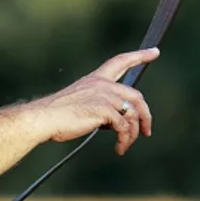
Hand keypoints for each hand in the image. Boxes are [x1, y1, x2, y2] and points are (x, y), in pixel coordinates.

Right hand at [29, 47, 158, 154]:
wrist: (45, 118)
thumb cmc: (58, 115)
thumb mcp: (81, 102)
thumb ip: (100, 105)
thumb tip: (115, 121)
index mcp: (96, 78)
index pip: (121, 61)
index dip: (140, 56)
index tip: (154, 52)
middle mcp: (102, 84)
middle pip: (136, 95)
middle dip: (146, 115)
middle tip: (147, 131)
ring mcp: (104, 96)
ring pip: (133, 114)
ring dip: (134, 133)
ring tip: (126, 145)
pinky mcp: (103, 110)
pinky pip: (124, 127)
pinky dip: (125, 140)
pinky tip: (119, 148)